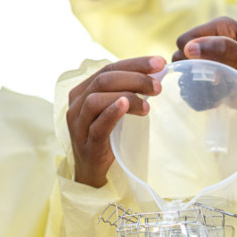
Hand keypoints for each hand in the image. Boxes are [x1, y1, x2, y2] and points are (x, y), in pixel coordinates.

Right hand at [66, 56, 163, 186]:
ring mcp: (79, 124)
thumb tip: (158, 73)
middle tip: (158, 86)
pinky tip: (126, 104)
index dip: (135, 63)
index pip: (109, 68)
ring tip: (148, 105)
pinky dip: (112, 112)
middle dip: (135, 78)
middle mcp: (76, 103)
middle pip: (104, 80)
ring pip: (97, 98)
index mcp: (83, 90)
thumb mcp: (115, 110)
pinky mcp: (86, 143)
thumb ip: (126, 91)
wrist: (93, 173)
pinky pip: (97, 124)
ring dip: (127, 96)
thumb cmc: (107, 137)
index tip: (160, 63)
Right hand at [174, 18, 236, 127]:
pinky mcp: (215, 81)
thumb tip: (189, 48)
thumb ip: (221, 50)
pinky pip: (193, 89)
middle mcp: (215, 42)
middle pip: (183, 57)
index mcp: (221, 28)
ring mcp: (214, 63)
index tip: (212, 70)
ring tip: (215, 94)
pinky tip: (216, 102)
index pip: (186, 40)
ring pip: (185, 74)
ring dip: (194, 86)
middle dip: (191, 72)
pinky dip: (199, 97)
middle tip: (214, 83)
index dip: (191, 56)